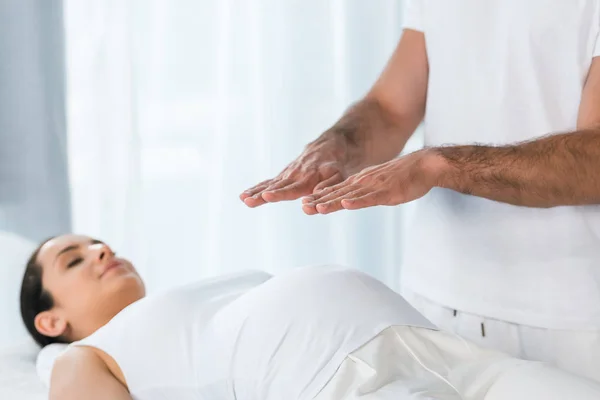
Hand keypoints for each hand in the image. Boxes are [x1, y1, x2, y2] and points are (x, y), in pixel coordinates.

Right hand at [240, 136, 352, 206]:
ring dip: (256, 192)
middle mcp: (295, 175)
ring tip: (243, 199)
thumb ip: (329, 185)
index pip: (292, 188)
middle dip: (262, 195)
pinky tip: (243, 196)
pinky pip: (269, 182)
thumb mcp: (339, 174)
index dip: (280, 193)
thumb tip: (316, 196)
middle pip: (276, 187)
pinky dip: (257, 188)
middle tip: (248, 200)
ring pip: (269, 184)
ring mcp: (287, 174)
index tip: (267, 196)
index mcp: (309, 177)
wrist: (331, 144)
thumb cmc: (337, 163)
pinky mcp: (283, 175)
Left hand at [301, 149, 442, 214]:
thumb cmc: (404, 177)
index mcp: (361, 181)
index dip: (320, 197)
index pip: (336, 190)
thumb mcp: (378, 184)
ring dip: (333, 202)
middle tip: (303, 207)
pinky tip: (346, 204)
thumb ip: (365, 192)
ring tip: (317, 208)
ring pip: (350, 196)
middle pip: (338, 193)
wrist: (425, 165)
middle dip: (320, 201)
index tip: (304, 203)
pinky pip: (370, 198)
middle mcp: (364, 182)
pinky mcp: (387, 192)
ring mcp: (374, 186)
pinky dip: (358, 201)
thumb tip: (352, 199)